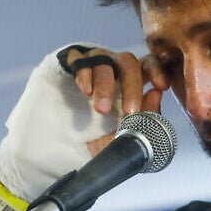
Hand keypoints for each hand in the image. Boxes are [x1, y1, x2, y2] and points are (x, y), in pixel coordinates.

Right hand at [0, 44, 166, 200]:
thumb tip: (157, 95)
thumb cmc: (89, 145)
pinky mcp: (64, 65)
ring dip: (106, 84)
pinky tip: (85, 90)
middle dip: (132, 85)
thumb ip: (142, 119)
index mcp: (128, 85)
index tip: (161, 86)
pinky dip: (84, 72)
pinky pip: (77, 57)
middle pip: (128, 62)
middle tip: (129, 111)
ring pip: (104, 59)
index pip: (148, 66)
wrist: (49, 154)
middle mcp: (110, 71)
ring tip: (101, 110)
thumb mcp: (120, 138)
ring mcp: (87, 66)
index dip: (157, 70)